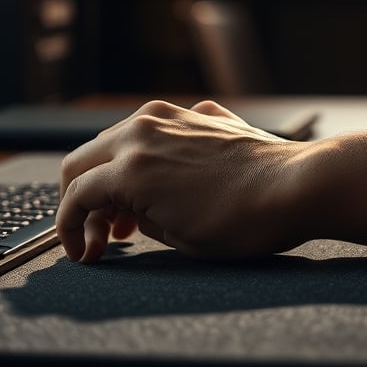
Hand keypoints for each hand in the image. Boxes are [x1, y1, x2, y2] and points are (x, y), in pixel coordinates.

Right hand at [57, 99, 309, 262]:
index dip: (69, 229)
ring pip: (114, 141)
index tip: (80, 251)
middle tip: (97, 237)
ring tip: (129, 219)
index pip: (76, 195)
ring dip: (110, 177)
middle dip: (80, 201)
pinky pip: (153, 131)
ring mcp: (168, 117)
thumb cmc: (243, 221)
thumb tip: (122, 216)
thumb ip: (137, 219)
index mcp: (130, 169)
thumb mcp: (176, 238)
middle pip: (83, 161)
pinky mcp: (195, 115)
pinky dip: (144, 158)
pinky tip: (161, 185)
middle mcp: (141, 132)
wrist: (297, 188)